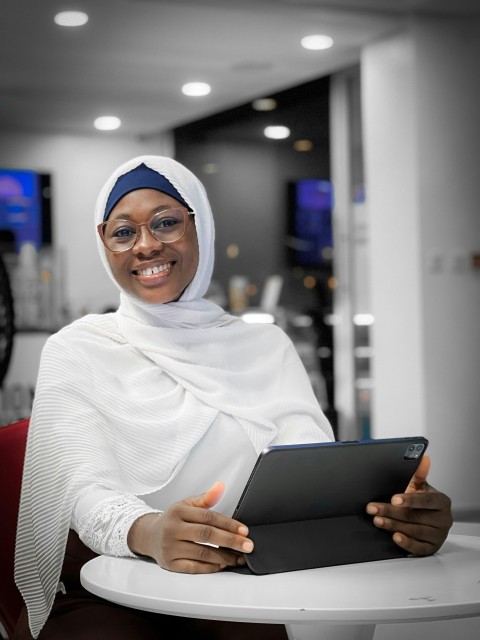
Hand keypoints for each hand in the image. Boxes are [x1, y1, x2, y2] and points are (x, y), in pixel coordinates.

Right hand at [127, 481, 252, 573]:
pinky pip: (194, 567)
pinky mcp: (170, 564)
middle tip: (248, 545)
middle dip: (230, 541)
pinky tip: (223, 564)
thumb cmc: (172, 520)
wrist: (148, 536)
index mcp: (179, 512)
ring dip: (224, 556)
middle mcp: (173, 529)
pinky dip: (210, 567)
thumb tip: (220, 486)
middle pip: (206, 535)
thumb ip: (205, 498)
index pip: (208, 517)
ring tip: (240, 557)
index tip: (244, 530)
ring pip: (202, 553)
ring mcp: (170, 548)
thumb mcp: (186, 505)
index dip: (228, 523)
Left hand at [366, 455, 452, 555]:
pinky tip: (395, 537)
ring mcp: (439, 535)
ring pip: (414, 531)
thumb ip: (419, 473)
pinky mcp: (432, 548)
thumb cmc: (423, 502)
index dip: (410, 499)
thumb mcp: (421, 486)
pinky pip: (419, 548)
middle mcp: (444, 519)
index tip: (394, 498)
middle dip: (391, 512)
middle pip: (415, 516)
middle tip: (374, 508)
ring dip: (394, 525)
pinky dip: (406, 543)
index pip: (426, 500)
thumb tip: (423, 459)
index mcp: (442, 501)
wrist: (430, 520)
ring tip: (378, 520)